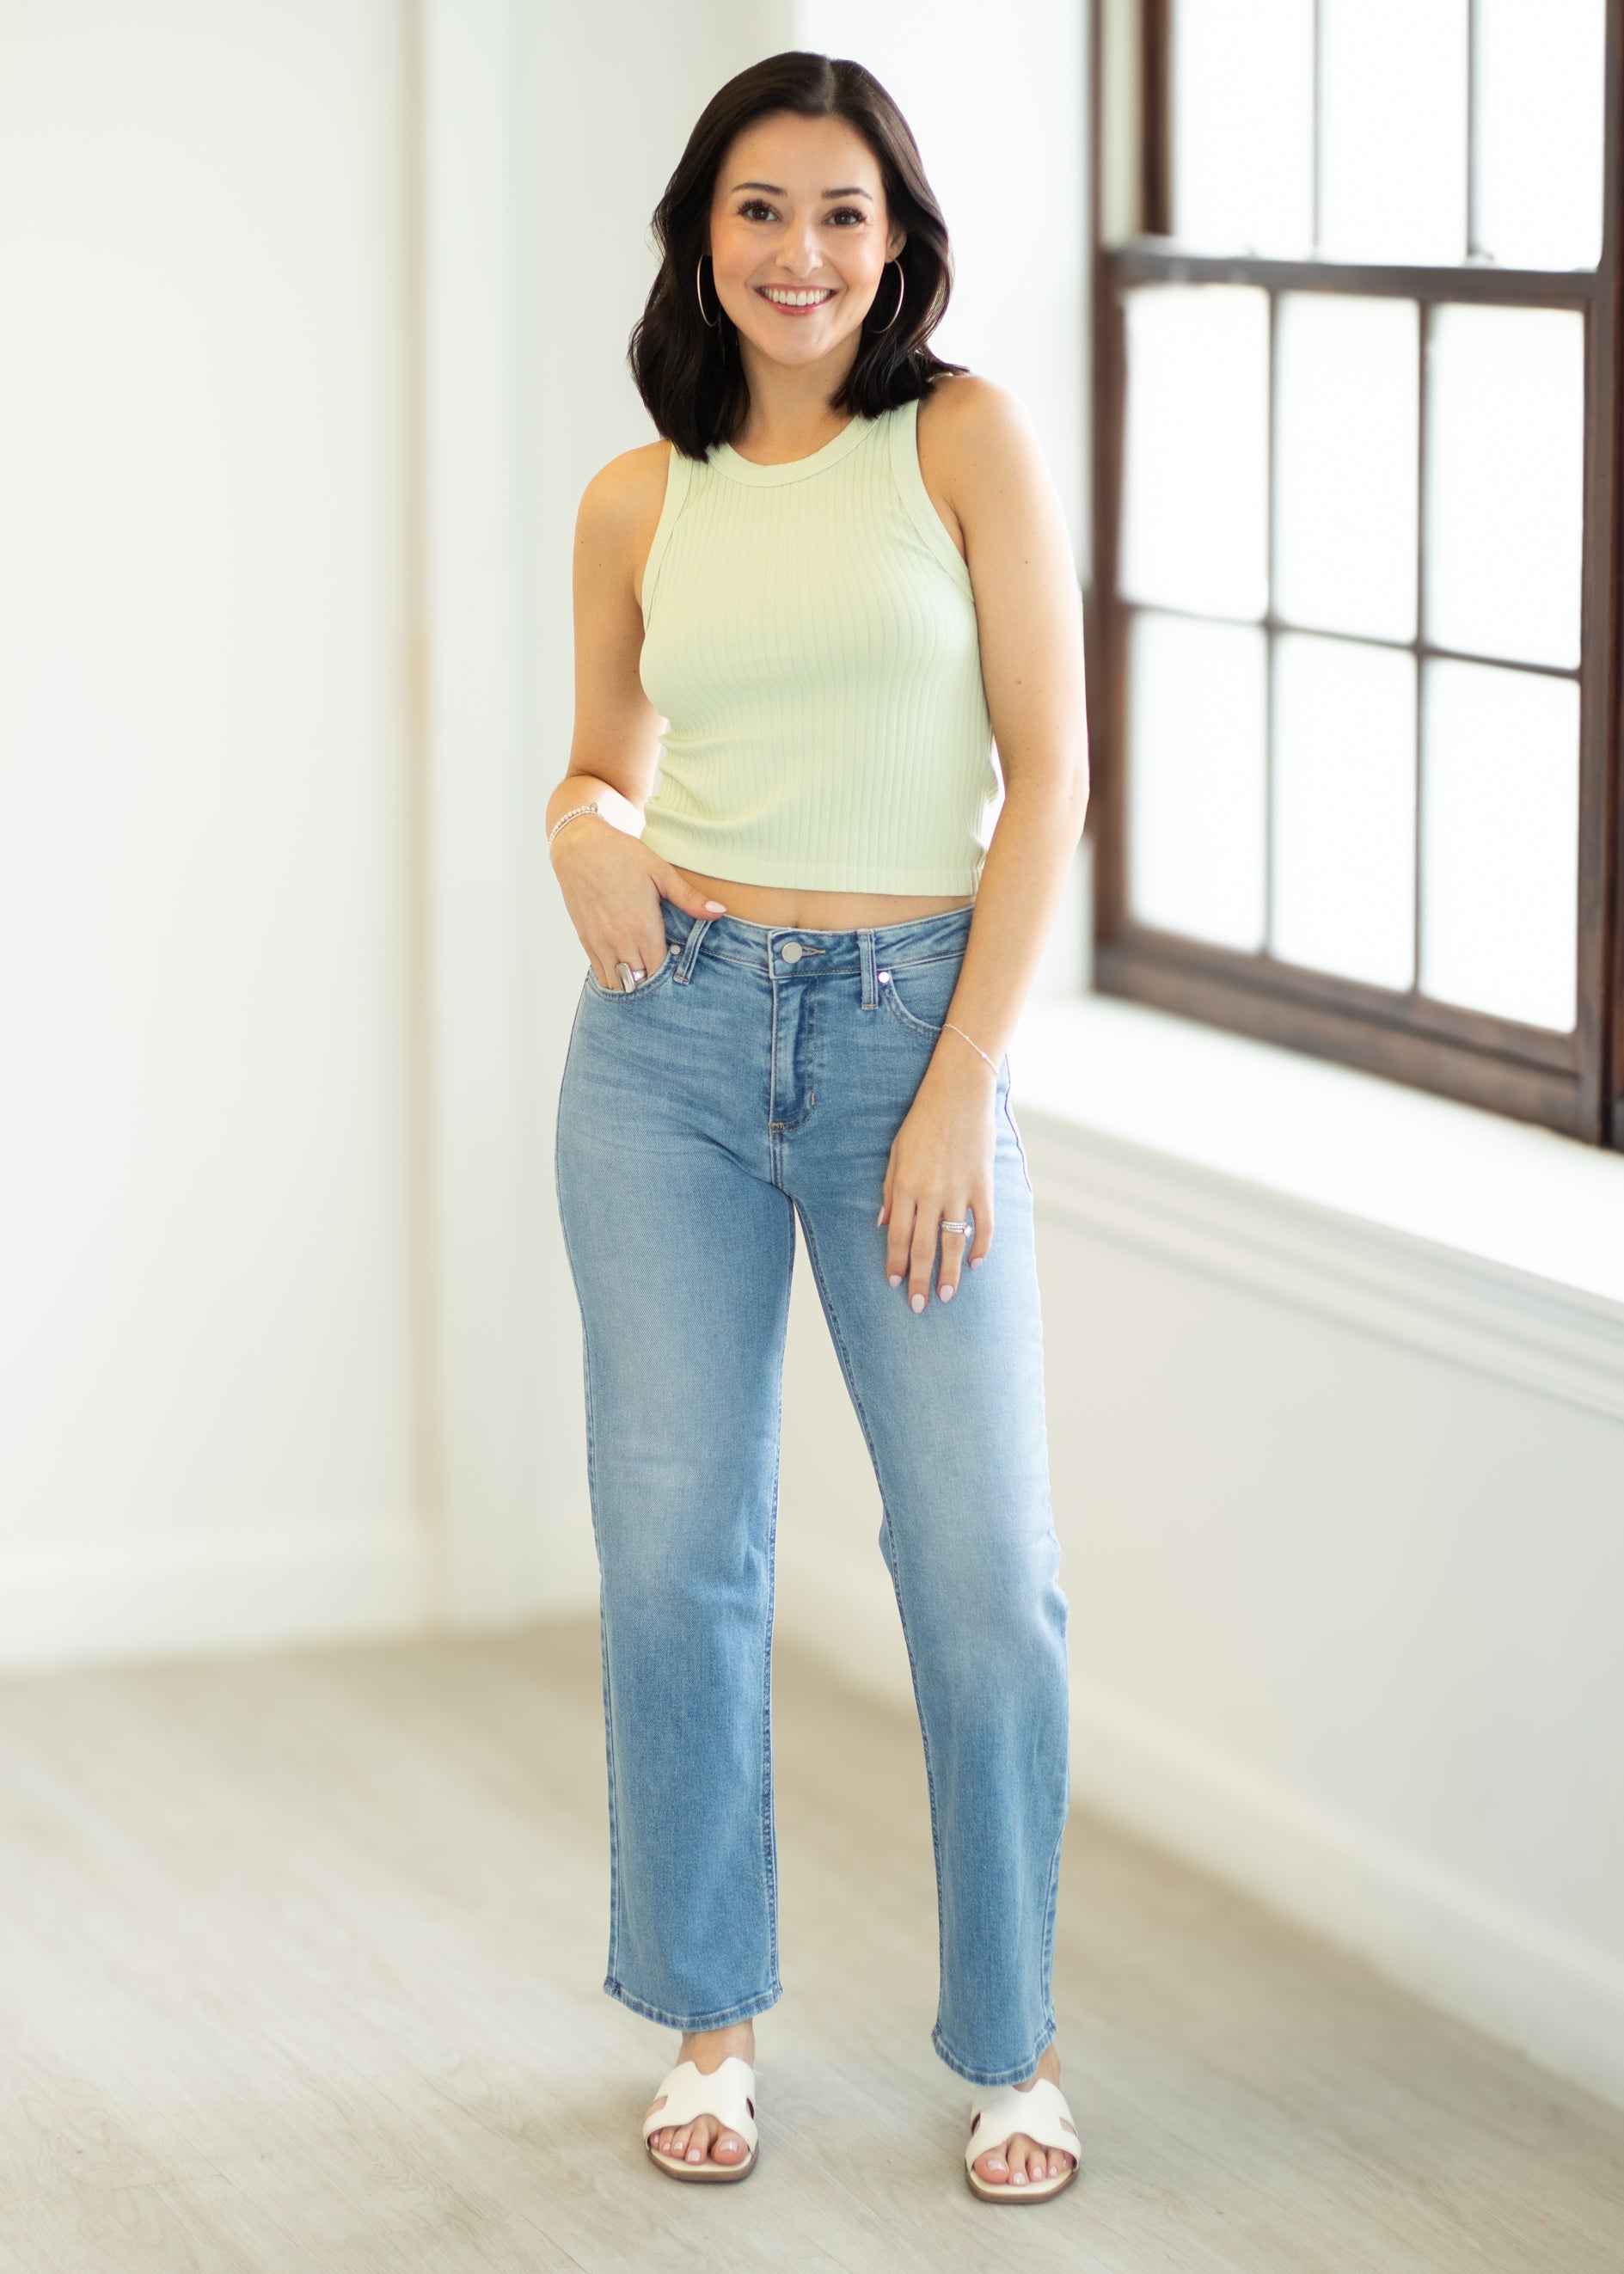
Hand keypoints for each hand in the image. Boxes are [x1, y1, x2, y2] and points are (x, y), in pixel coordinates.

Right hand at [550, 815, 725, 987]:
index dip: (672, 978)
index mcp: (644, 927)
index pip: (661, 973)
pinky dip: (615, 979)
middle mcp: (621, 941)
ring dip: (634, 985)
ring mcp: (601, 944)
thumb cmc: (623, 855)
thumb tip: (721, 912)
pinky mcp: (587, 942)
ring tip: (648, 977)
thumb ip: (689, 899)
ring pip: (619, 985)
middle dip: (655, 985)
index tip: (682, 972)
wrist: (579, 847)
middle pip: (642, 983)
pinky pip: (601, 975)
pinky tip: (627, 972)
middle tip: (668, 978)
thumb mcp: (661, 872)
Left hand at [878, 1045, 996, 1309]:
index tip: (895, 1285)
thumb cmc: (922, 1121)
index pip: (898, 1236)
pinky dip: (981, 1246)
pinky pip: (984, 1224)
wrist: (958, 1092)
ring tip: (946, 1296)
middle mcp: (931, 1193)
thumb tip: (884, 1224)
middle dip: (919, 1280)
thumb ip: (890, 1190)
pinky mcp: (983, 1184)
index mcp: (905, 1186)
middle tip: (918, 1306)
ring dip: (949, 1273)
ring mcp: (959, 1190)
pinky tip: (976, 1264)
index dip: (896, 1263)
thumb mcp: (896, 1153)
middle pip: (923, 1247)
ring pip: (953, 1242)